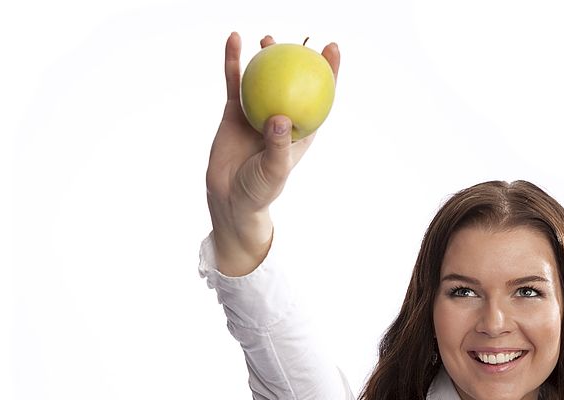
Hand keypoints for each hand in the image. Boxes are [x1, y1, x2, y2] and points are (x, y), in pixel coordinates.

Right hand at [205, 32, 339, 224]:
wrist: (230, 197)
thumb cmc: (260, 189)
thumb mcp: (274, 170)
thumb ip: (278, 145)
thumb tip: (281, 117)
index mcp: (301, 130)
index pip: (320, 96)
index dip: (329, 72)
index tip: (332, 48)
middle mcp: (282, 117)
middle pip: (294, 82)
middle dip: (301, 59)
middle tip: (302, 38)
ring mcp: (258, 111)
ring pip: (265, 77)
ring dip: (268, 56)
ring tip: (268, 39)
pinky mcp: (235, 111)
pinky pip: (235, 81)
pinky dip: (234, 60)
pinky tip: (234, 39)